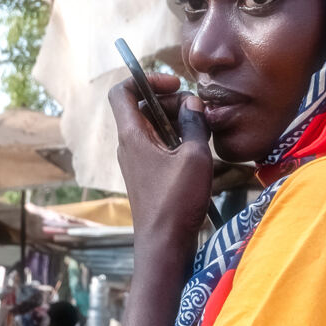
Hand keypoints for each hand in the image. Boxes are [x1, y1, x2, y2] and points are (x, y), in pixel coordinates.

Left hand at [109, 72, 213, 251]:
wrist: (163, 245)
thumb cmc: (176, 201)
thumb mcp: (195, 158)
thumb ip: (195, 125)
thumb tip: (193, 104)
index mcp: (132, 135)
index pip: (122, 91)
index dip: (146, 80)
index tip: (174, 85)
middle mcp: (129, 146)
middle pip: (143, 108)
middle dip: (170, 102)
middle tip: (198, 112)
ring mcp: (136, 162)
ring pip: (153, 128)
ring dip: (177, 123)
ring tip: (202, 132)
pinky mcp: (147, 176)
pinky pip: (158, 147)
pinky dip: (176, 142)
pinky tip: (197, 153)